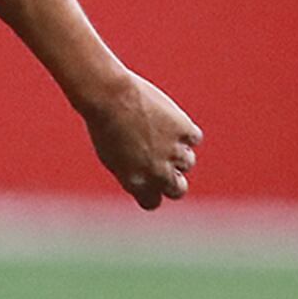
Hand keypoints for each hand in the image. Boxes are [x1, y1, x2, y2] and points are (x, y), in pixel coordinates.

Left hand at [78, 71, 199, 209]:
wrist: (110, 96)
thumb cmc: (104, 123)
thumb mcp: (112, 156)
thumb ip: (133, 172)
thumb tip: (150, 179)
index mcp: (135, 183)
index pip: (153, 202)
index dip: (153, 191)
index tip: (150, 179)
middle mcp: (156, 173)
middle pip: (178, 190)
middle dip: (174, 179)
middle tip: (166, 161)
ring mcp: (173, 153)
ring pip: (188, 162)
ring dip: (179, 150)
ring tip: (159, 131)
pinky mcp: (184, 131)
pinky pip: (193, 138)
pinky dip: (185, 129)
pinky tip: (168, 118)